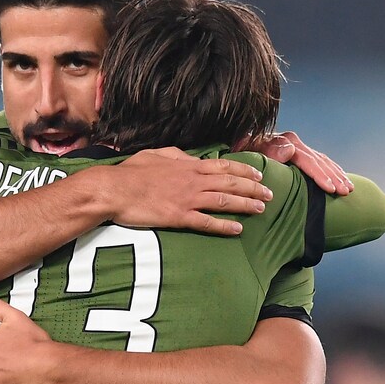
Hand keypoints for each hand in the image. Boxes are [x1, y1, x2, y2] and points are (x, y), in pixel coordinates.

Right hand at [104, 147, 272, 234]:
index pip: (224, 167)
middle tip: (270, 194)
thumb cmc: (132, 172)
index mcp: (188, 165)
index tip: (260, 174)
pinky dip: (224, 226)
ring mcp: (187, 199)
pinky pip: (207, 223)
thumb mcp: (156, 154)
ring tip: (261, 209)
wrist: (114, 190)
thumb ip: (177, 156)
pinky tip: (237, 229)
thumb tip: (191, 157)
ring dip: (246, 205)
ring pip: (224, 201)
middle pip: (231, 184)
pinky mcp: (179, 217)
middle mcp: (193, 181)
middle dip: (253, 188)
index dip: (245, 170)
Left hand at [246, 131, 352, 195]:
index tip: (329, 189)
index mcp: (284, 141)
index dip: (320, 175)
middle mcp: (293, 141)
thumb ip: (268, 152)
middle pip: (318, 161)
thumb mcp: (250, 152)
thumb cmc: (241, 154)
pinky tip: (342, 177)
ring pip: (322, 160)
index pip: (308, 160)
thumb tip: (290, 149)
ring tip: (348, 189)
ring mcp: (297, 145)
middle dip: (333, 177)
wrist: (235, 145)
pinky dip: (332, 169)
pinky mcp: (299, 151)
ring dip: (337, 174)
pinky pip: (320, 159)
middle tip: (345, 192)